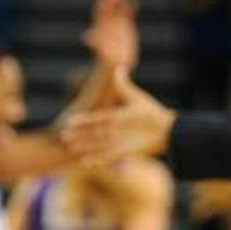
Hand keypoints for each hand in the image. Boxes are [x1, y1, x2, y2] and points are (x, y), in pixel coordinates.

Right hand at [62, 69, 176, 161]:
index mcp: (115, 117)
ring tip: (70, 149)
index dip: (83, 120)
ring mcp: (117, 142)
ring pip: (96, 145)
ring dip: (84, 147)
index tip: (69, 120)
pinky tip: (84, 163)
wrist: (166, 131)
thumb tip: (119, 66)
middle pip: (92, 133)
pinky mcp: (123, 153)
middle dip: (79, 135)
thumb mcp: (136, 99)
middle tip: (64, 136)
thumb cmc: (152, 114)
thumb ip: (124, 86)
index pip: (95, 119)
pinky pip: (106, 158)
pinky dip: (96, 160)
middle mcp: (113, 131)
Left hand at [83, 0, 139, 71]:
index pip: (100, 14)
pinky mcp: (126, 26)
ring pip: (118, 10)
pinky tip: (134, 0)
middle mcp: (107, 25)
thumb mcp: (104, 54)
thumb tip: (87, 37)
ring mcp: (116, 25)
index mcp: (100, 30)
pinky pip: (128, 14)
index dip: (104, 5)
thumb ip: (97, 44)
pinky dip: (130, 7)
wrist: (117, 65)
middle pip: (109, 9)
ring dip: (120, 0)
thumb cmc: (109, 62)